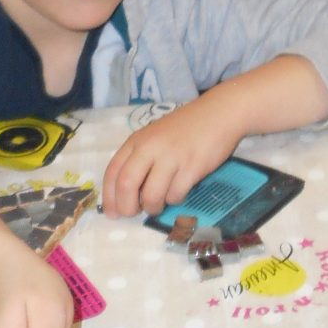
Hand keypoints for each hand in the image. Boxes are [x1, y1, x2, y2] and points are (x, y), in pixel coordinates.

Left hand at [100, 98, 242, 218]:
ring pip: (151, 196)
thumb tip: (127, 196)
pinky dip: (174, 200)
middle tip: (134, 214)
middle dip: (127, 207)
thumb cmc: (185, 128)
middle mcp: (150, 147)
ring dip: (153, 208)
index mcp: (137, 140)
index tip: (113, 214)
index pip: (113, 172)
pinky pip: (175, 195)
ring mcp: (171, 157)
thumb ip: (140, 160)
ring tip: (159, 205)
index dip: (109, 198)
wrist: (218, 113)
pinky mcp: (192, 167)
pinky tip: (179, 191)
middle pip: (126, 185)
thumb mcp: (154, 137)